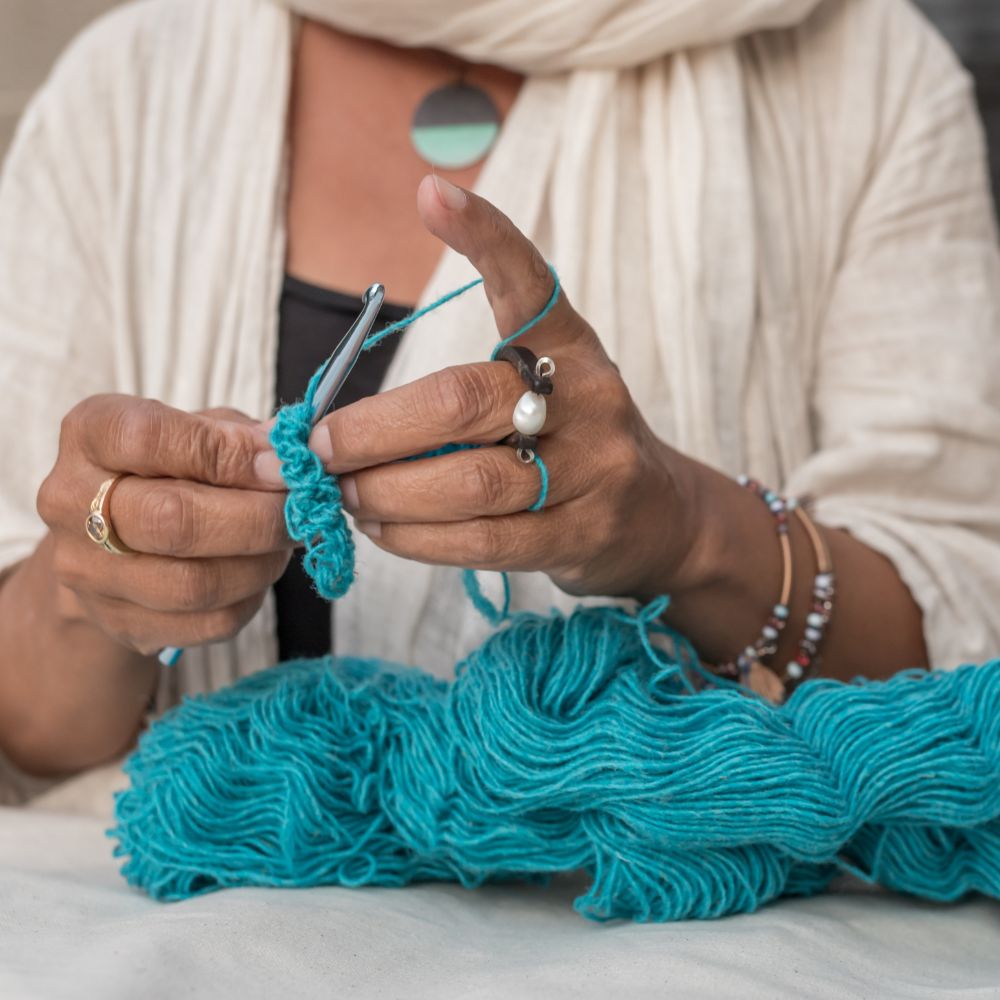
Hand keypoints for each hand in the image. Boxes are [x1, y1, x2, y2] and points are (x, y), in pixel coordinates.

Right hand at [36, 399, 291, 654]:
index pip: (150, 439)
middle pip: (173, 521)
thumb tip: (299, 454)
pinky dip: (253, 599)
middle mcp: (70, 502)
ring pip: (194, 584)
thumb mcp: (202, 428)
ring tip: (287, 542)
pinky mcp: (120, 623)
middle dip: (258, 518)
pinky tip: (260, 573)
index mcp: (91, 434)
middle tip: (304, 510)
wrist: (118, 540)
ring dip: (262, 564)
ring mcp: (87, 571)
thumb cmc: (175, 468)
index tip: (286, 464)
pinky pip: (208, 623)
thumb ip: (243, 436)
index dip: (229, 453)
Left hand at [291, 177, 699, 598]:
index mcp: (570, 346)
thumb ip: (462, 394)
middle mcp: (587, 398)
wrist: (657, 517)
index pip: (529, 283)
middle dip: (373, 429)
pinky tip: (381, 530)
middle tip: (320, 448)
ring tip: (344, 495)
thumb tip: (344, 419)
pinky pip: (483, 540)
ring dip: (386, 492)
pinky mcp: (583, 533)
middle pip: (463, 401)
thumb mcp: (538, 393)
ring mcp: (593, 469)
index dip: (485, 236)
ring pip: (469, 482)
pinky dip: (416, 539)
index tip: (431, 193)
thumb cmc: (571, 445)